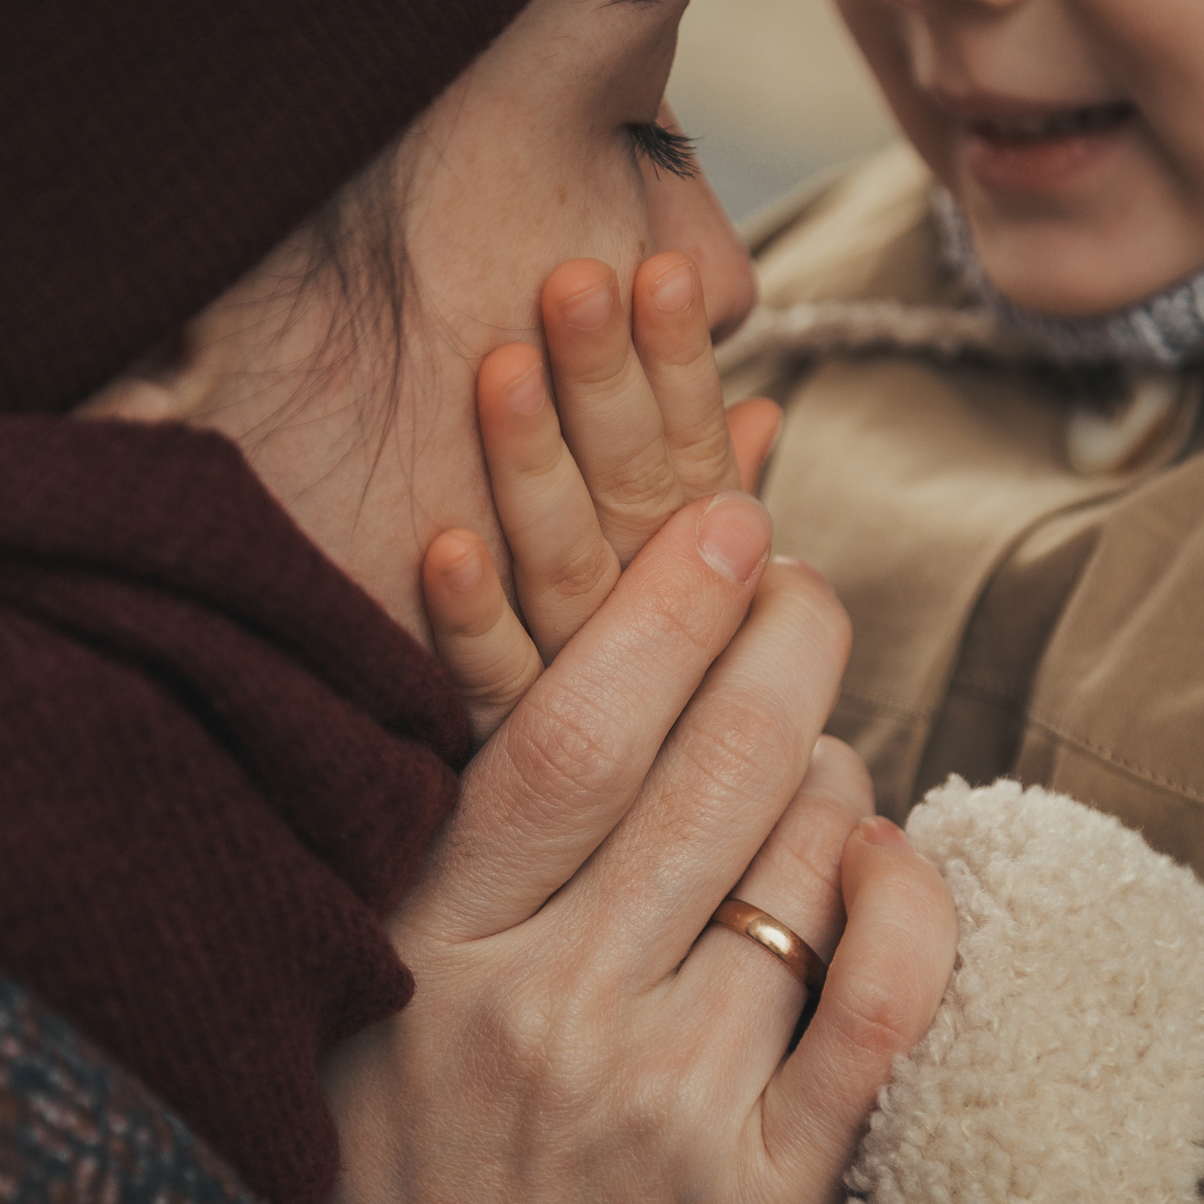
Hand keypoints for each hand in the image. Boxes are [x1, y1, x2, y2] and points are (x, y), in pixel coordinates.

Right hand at [318, 494, 956, 1203]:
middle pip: (711, 764)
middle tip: (806, 583)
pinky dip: (909, 900)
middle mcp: (548, 1012)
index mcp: (428, 959)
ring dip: (834, 776)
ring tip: (815, 764)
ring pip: (803, 855)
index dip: (660, 605)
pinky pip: (883, 996)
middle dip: (784, 636)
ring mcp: (666, 1103)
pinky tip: (889, 866)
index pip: (566, 731)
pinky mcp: (769, 1198)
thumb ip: (436, 890)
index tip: (722, 524)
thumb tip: (532, 712)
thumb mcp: (357, 1041)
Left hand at [424, 252, 780, 738]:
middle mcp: (647, 642)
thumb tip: (759, 412)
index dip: (679, 369)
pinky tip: (443, 550)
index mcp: (696, 592)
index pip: (696, 464)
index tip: (666, 267)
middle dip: (613, 386)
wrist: (640, 937)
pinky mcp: (509, 781)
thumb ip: (712, 516)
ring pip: (568, 580)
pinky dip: (472, 625)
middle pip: (639, 503)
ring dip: (538, 470)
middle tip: (584, 278)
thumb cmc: (684, 763)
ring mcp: (581, 707)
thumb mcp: (711, 625)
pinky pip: (492, 699)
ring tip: (508, 363)